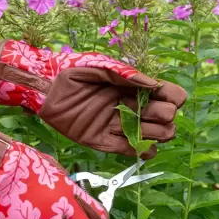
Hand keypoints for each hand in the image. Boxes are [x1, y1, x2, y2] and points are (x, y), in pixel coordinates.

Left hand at [0, 40, 186, 157]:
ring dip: (154, 135)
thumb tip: (153, 85)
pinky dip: (139, 151)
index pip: (167, 94)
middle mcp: (127, 108)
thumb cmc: (72, 73)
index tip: (166, 98)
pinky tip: (145, 149)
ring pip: (148, 136)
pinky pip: (124, 149)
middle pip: (163, 118)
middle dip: (163, 117)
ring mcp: (114, 126)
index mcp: (131, 88)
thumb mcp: (99, 67)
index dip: (172, 97)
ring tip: (145, 129)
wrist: (46, 90)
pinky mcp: (100, 141)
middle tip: (149, 113)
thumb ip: (125, 75)